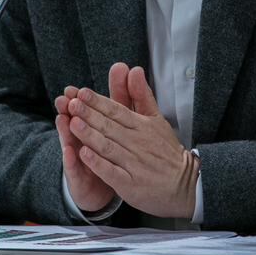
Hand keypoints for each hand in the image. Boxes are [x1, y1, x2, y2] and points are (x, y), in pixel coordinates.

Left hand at [65, 63, 198, 218]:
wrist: (184, 184)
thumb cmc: (166, 150)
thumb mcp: (156, 119)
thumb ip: (142, 96)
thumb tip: (135, 70)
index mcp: (142, 126)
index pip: (117, 111)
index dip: (98, 102)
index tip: (81, 92)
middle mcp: (137, 143)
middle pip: (109, 126)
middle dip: (89, 115)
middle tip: (71, 103)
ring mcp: (134, 164)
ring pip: (108, 147)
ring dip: (90, 135)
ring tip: (73, 124)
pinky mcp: (130, 184)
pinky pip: (111, 172)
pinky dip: (98, 163)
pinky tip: (84, 154)